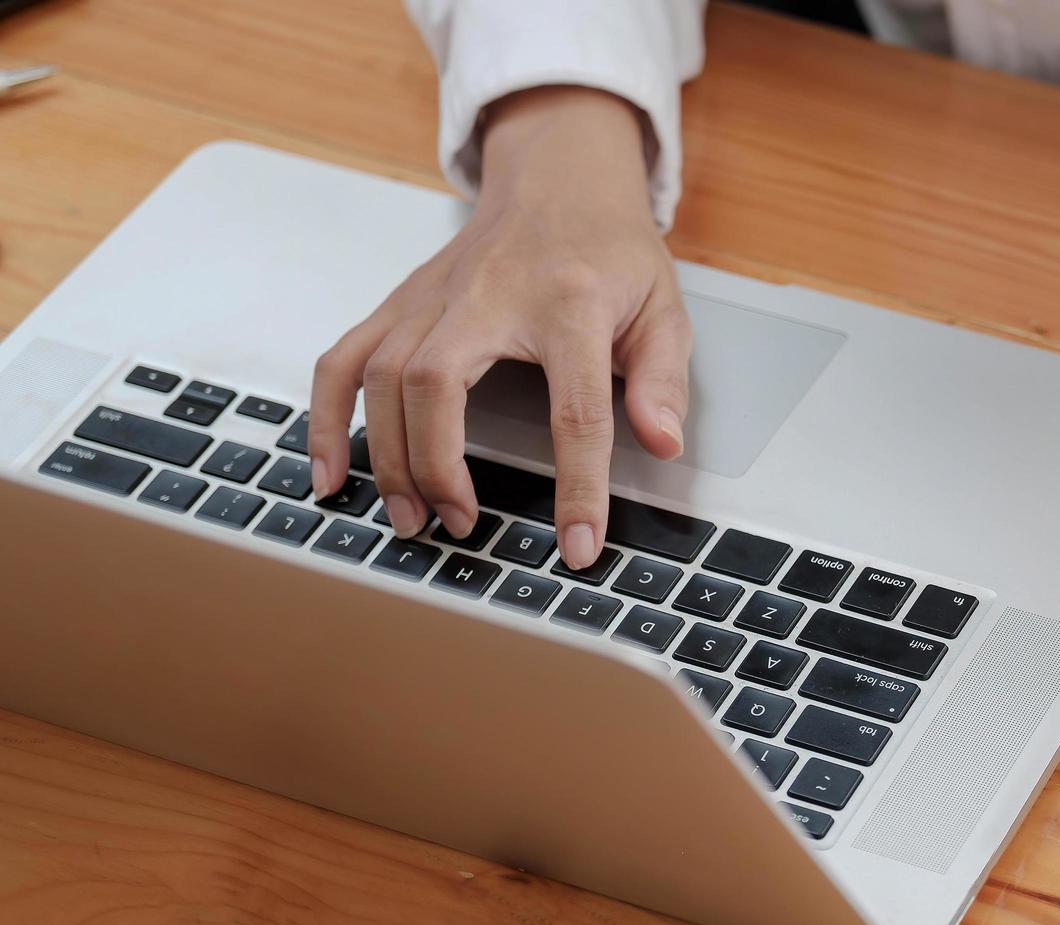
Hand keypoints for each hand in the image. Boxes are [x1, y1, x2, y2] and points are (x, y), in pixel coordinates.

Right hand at [309, 86, 690, 568]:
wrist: (559, 175)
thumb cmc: (611, 249)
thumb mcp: (662, 307)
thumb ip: (663, 379)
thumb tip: (664, 443)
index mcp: (569, 303)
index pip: (575, 409)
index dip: (578, 485)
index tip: (577, 546)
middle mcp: (488, 296)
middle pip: (436, 385)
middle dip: (438, 465)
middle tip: (460, 525)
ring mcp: (433, 297)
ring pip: (381, 376)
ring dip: (386, 455)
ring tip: (411, 517)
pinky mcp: (400, 302)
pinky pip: (343, 360)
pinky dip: (327, 419)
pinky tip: (332, 474)